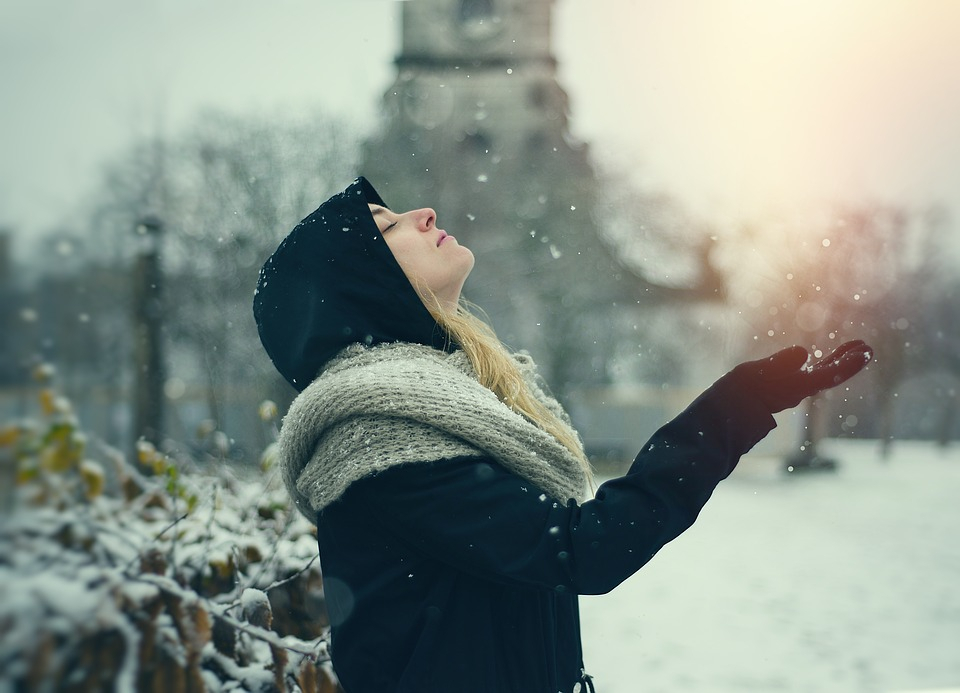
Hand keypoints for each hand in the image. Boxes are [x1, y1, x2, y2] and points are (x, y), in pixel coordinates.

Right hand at [733, 340, 873, 413]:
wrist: (722, 417)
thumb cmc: (735, 395)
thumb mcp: (752, 374)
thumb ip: (778, 364)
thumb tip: (803, 352)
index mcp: (794, 387)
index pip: (828, 375)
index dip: (848, 364)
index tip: (866, 351)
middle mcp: (798, 391)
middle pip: (831, 375)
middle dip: (849, 361)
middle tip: (866, 347)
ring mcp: (791, 391)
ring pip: (823, 374)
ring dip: (839, 360)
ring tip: (853, 347)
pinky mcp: (782, 390)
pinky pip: (809, 376)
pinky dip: (822, 365)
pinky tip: (822, 359)